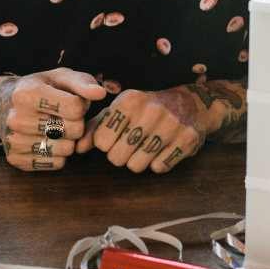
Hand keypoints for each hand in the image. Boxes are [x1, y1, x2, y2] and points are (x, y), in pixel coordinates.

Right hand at [0, 68, 107, 171]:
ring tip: (57, 129)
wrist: (4, 104)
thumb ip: (82, 82)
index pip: (75, 108)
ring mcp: (14, 141)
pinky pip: (56, 163)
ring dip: (69, 140)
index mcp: (27, 93)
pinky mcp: (15, 159)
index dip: (81, 106)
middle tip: (64, 117)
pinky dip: (59, 154)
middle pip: (73, 130)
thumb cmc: (39, 89)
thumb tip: (100, 93)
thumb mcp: (59, 77)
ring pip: (66, 150)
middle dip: (76, 124)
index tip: (71, 102)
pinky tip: (49, 141)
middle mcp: (16, 118)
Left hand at [77, 87, 205, 174]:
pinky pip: (159, 167)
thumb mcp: (121, 109)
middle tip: (132, 144)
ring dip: (139, 161)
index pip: (101, 141)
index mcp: (129, 100)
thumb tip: (77, 148)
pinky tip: (163, 149)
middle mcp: (150, 110)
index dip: (106, 144)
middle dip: (122, 155)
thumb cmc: (147, 108)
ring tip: (147, 146)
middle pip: (117, 158)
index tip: (116, 137)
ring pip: (137, 166)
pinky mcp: (187, 140)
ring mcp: (171, 125)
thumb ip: (96, 127)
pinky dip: (158, 163)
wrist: (192, 103)